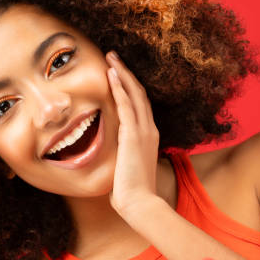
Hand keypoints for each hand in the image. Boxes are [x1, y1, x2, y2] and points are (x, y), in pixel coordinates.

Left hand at [106, 51, 159, 215]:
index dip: (129, 87)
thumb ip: (124, 156)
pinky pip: (126, 105)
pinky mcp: (133, 135)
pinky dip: (119, 88)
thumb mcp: (128, 168)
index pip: (140, 105)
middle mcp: (149, 130)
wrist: (139, 203)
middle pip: (139, 93)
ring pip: (134, 93)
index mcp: (148, 137)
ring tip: (110, 57)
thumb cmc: (131, 192)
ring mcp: (144, 131)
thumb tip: (115, 158)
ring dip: (122, 73)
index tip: (117, 74)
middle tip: (113, 57)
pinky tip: (111, 74)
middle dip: (126, 73)